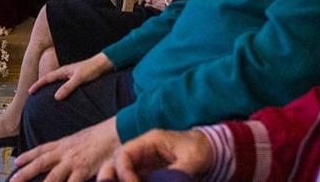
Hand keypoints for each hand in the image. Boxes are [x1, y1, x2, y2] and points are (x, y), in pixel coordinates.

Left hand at [13, 118, 119, 181]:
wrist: (117, 132)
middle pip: (41, 163)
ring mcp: (74, 162)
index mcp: (65, 144)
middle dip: (25, 173)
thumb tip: (65, 154)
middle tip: (12, 180)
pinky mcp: (84, 171)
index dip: (29, 156)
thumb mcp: (83, 139)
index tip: (17, 161)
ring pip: (52, 177)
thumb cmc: (103, 136)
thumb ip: (72, 147)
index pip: (42, 149)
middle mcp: (66, 153)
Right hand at [29, 52, 111, 100]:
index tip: (29, 91)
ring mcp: (70, 75)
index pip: (47, 78)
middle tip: (32, 94)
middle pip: (49, 79)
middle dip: (40, 86)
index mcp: (63, 71)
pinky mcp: (76, 78)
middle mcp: (65, 72)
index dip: (38, 85)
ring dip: (49, 87)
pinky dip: (58, 89)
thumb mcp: (79, 79)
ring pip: (56, 82)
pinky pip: (63, 84)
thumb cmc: (92, 70)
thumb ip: (68, 87)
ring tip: (43, 96)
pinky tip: (60, 95)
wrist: (103, 64)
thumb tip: (56, 97)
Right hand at [96, 129, 213, 181]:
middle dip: (108, 177)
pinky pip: (131, 179)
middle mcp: (141, 152)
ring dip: (116, 181)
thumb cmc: (201, 150)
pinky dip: (127, 181)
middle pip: (113, 162)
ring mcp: (143, 165)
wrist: (211, 151)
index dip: (123, 171)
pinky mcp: (147, 176)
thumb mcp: (191, 160)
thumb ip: (176, 173)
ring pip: (119, 173)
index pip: (124, 153)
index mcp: (149, 142)